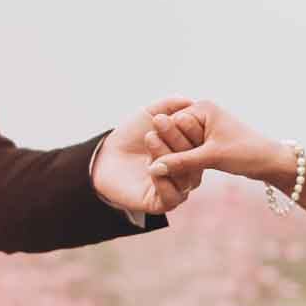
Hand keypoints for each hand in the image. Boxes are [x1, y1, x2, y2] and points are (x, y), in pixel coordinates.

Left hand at [92, 98, 208, 216]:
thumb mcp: (150, 115)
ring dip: (167, 156)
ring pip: (183, 178)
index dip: (191, 129)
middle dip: (177, 139)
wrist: (105, 156)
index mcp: (189, 152)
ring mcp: (176, 188)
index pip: (199, 143)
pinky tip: (152, 168)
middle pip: (193, 160)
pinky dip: (165, 183)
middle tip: (159, 123)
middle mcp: (187, 171)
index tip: (179, 116)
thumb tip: (190, 102)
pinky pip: (173, 197)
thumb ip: (170, 106)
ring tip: (150, 139)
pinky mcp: (161, 203)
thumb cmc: (131, 135)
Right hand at [142, 100, 283, 190]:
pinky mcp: (206, 141)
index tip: (170, 156)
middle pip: (173, 134)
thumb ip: (180, 162)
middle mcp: (201, 113)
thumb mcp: (211, 158)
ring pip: (179, 144)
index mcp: (202, 107)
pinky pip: (187, 151)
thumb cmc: (246, 153)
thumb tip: (153, 169)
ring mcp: (203, 127)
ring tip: (184, 169)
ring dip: (181, 158)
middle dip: (175, 150)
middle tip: (180, 163)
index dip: (170, 142)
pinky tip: (185, 172)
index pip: (170, 123)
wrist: (270, 162)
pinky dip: (187, 161)